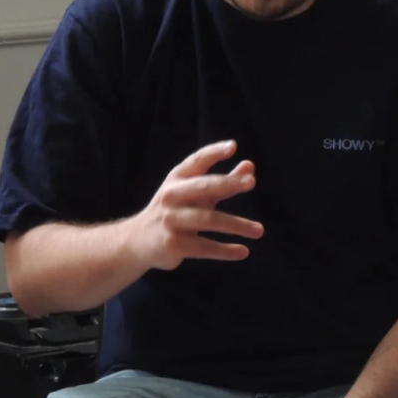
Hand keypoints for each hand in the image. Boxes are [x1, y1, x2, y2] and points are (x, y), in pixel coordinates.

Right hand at [132, 140, 262, 270]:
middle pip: (204, 187)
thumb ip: (224, 181)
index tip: (233, 146)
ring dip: (236, 225)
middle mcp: (171, 195)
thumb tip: (250, 166)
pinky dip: (225, 250)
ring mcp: (171, 220)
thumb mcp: (195, 193)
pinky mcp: (174, 244)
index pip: (196, 161)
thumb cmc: (175, 210)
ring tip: (259, 230)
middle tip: (252, 182)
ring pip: (209, 220)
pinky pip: (205, 247)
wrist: (137, 240)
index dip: (213, 152)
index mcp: (177, 179)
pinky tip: (243, 251)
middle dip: (228, 183)